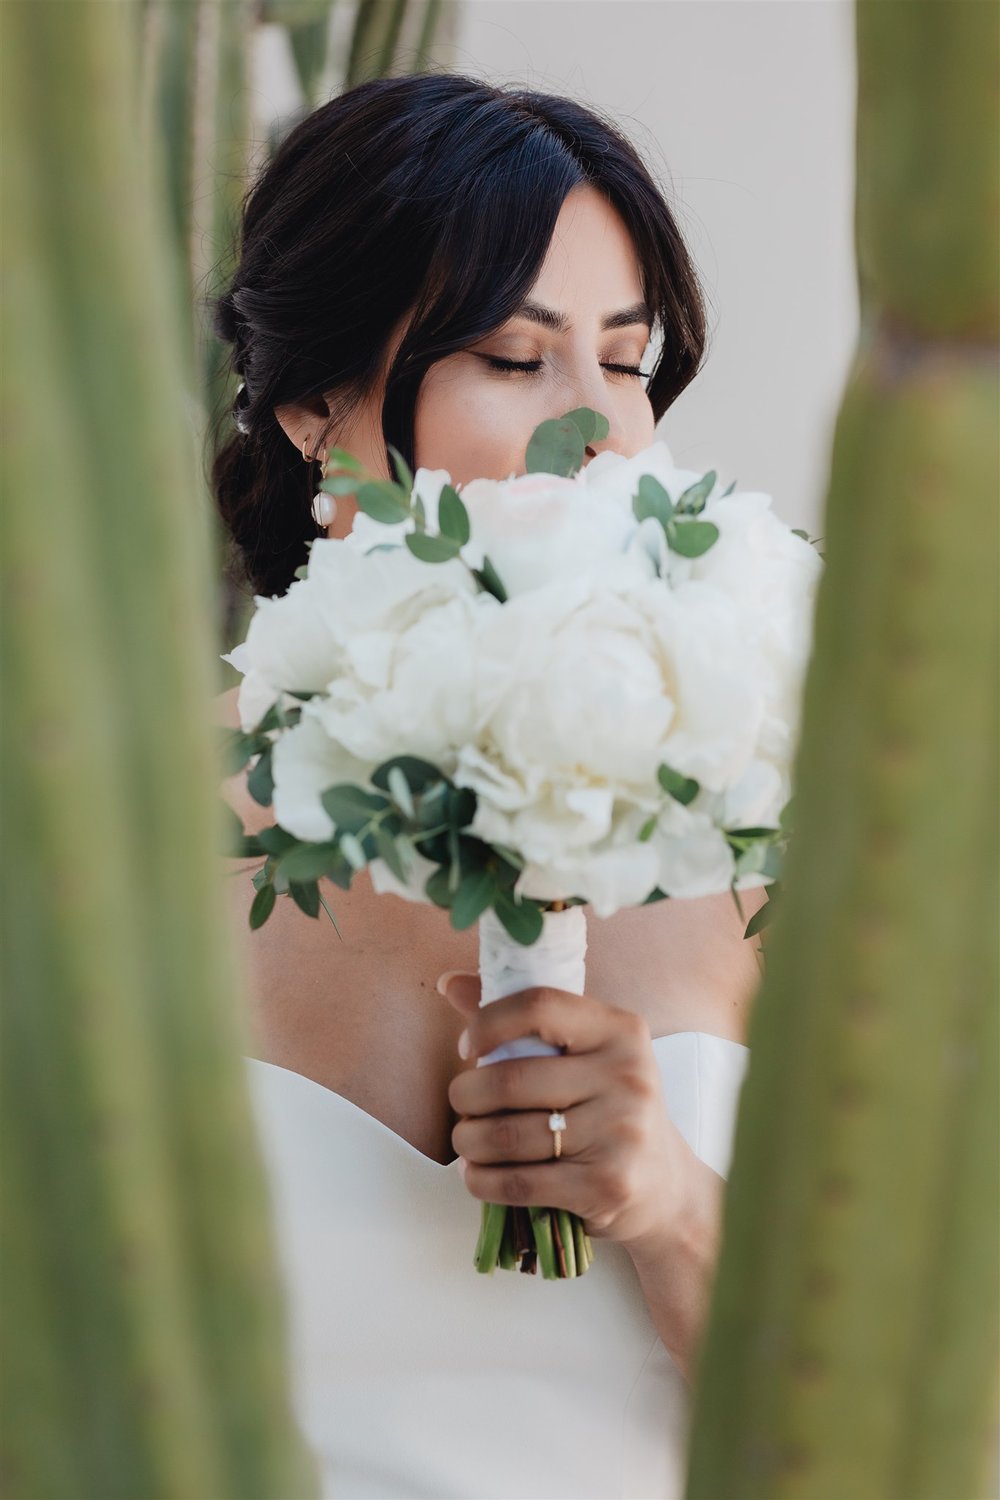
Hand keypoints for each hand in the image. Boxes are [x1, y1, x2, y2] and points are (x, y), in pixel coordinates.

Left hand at [437, 970, 704, 1258]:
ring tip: (468, 1139)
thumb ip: (521, 1019)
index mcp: (620, 1030)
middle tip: (462, 1103)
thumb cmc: (608, 1105)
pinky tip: (478, 1173)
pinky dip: (481, 1180)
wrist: (664, 1184)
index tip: (467, 1046)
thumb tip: (450, 984)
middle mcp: (627, 1076)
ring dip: (468, 1140)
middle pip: (510, 1080)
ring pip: (506, 1136)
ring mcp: (620, 1133)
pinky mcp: (607, 1186)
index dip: (488, 1022)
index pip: (539, 1006)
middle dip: (465, 1095)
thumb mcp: (583, 1053)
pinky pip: (517, 1184)